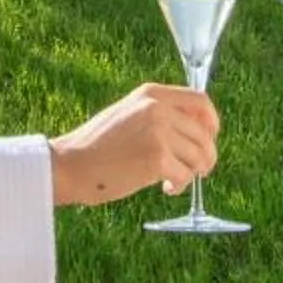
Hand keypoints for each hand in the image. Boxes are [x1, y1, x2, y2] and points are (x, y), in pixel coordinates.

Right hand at [49, 83, 221, 207]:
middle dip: (206, 156)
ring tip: (173, 181)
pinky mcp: (156, 158)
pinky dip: (179, 186)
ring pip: (199, 156)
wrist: (70, 165)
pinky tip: (164, 188)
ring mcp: (158, 132)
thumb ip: (158, 115)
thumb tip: (195, 132)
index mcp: (151, 94)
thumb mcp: (127, 114)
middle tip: (196, 170)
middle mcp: (157, 108)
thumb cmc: (95, 146)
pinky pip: (185, 175)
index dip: (211, 123)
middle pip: (204, 134)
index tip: (208, 139)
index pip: (200, 101)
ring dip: (191, 173)